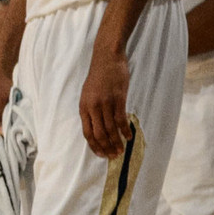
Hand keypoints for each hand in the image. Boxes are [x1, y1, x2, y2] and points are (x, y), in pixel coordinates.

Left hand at [78, 40, 130, 159]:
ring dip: (116, 142)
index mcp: (84, 108)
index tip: (102, 154)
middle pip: (99, 134)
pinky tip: (129, 136)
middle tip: (114, 156)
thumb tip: (97, 124)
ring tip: (121, 150)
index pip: (87, 133)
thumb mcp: (89, 93)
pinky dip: (125, 130)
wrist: (106, 58)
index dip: (95, 146)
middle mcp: (92, 108)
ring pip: (110, 129)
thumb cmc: (99, 75)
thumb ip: (91, 109)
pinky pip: (121, 119)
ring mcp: (105, 103)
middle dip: (106, 147)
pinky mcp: (118, 99)